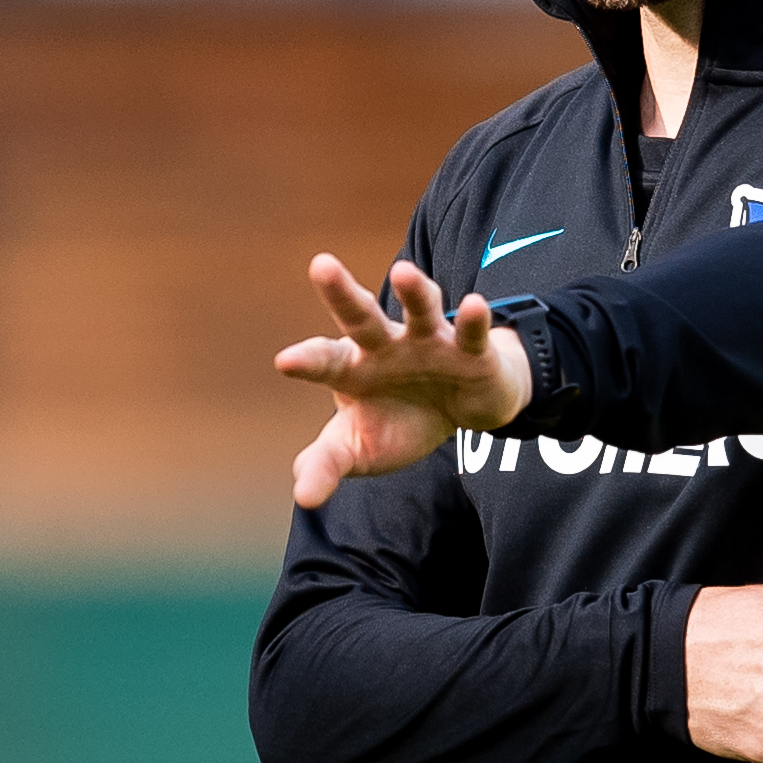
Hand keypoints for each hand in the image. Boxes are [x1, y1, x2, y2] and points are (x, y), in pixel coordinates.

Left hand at [277, 256, 535, 509]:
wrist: (463, 409)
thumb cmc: (399, 420)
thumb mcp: (359, 449)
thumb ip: (328, 464)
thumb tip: (302, 496)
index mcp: (353, 367)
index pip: (325, 361)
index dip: (307, 361)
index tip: (286, 361)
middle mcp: (387, 346)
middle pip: (361, 317)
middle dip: (343, 293)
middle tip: (320, 265)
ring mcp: (430, 342)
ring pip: (420, 310)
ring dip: (414, 292)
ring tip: (405, 272)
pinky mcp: (472, 351)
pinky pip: (472, 334)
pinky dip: (475, 320)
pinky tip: (476, 304)